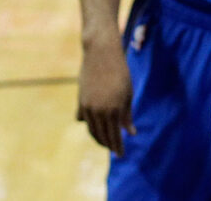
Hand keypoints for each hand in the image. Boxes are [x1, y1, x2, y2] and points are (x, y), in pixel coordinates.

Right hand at [76, 39, 135, 155]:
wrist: (101, 55)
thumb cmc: (121, 73)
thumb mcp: (128, 94)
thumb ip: (127, 115)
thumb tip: (130, 133)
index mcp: (113, 110)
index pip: (114, 135)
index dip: (117, 147)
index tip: (121, 155)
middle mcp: (98, 111)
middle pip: (101, 135)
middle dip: (108, 144)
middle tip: (114, 150)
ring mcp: (87, 106)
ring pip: (91, 129)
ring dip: (98, 137)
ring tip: (106, 142)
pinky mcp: (80, 101)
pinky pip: (84, 119)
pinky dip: (90, 126)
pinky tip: (96, 129)